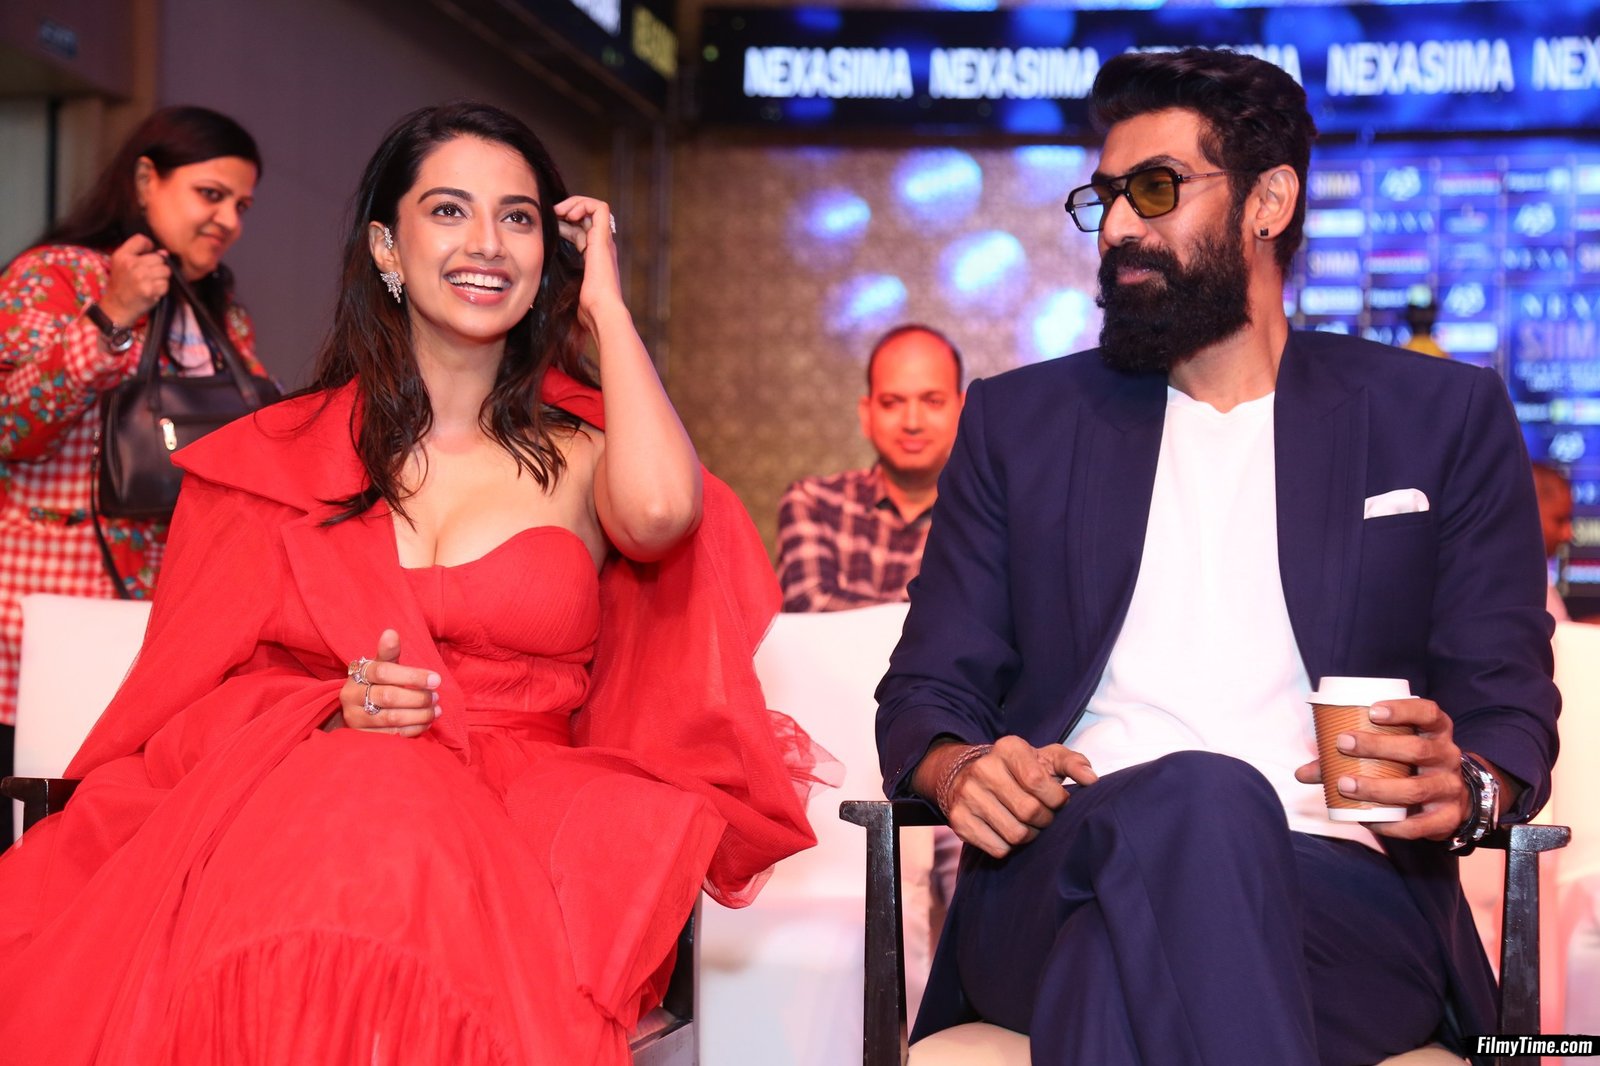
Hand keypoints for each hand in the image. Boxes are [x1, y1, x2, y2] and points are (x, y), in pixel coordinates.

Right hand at [98, 234, 171, 325]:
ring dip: (162, 278)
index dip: (149, 246)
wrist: (116, 307)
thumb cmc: (121, 286)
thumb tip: (164, 252)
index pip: (141, 239)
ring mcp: (140, 277)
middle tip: (149, 276)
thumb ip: (140, 255)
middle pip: (159, 258)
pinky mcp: (149, 289)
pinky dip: (162, 289)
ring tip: (151, 283)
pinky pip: (166, 284)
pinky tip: (153, 291)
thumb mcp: (122, 265)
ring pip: (165, 270)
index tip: (148, 255)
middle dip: (158, 267)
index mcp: (122, 256)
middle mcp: (131, 264)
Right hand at [332, 629, 440, 736]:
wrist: (357, 710)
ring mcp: (354, 718)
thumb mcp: (381, 666)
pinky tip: (426, 723)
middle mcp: (351, 696)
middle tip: (436, 697)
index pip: (384, 671)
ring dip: (419, 715)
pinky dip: (413, 729)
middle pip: (389, 696)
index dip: (412, 676)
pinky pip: (391, 735)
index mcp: (357, 674)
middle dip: (418, 697)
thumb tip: (391, 633)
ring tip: (436, 710)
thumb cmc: (376, 683)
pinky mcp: (361, 737)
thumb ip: (388, 652)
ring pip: (392, 718)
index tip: (436, 679)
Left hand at [553, 195, 622, 330]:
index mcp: (593, 257)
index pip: (579, 231)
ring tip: (560, 212)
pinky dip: (584, 204)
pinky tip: (568, 214)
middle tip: (551, 216)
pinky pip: (600, 208)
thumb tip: (531, 297)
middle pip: (586, 217)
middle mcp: (601, 246)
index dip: (563, 224)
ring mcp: (604, 241)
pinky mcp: (604, 238)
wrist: (600, 311)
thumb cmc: (584, 308)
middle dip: (567, 211)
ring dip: (574, 204)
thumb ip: (554, 283)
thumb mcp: (564, 289)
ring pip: (594, 208)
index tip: (548, 228)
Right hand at [914, 735, 1097, 858]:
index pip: (1037, 781)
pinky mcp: (958, 820)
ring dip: (1030, 835)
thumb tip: (1092, 779)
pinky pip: (997, 848)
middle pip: (1028, 811)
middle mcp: (983, 768)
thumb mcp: (1046, 759)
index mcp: (1007, 748)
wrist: (969, 776)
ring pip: (1014, 833)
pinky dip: (1010, 847)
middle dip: (1045, 819)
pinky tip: (1008, 830)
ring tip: (1028, 824)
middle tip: (1044, 816)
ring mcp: (967, 795)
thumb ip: (1073, 764)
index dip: (1055, 798)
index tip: (1059, 799)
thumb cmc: (1019, 770)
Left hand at [1292, 697, 1467, 840]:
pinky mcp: (1447, 818)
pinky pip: (1419, 825)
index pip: (1428, 713)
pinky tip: (1365, 819)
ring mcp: (1450, 789)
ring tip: (1344, 785)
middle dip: (1378, 746)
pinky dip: (1390, 824)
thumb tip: (1302, 773)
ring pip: (1416, 789)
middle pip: (1418, 749)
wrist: (1452, 799)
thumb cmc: (1409, 765)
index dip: (1404, 709)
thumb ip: (1349, 757)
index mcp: (1436, 733)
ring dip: (1377, 788)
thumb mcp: (1391, 752)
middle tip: (1343, 744)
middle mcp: (1448, 757)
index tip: (1372, 710)